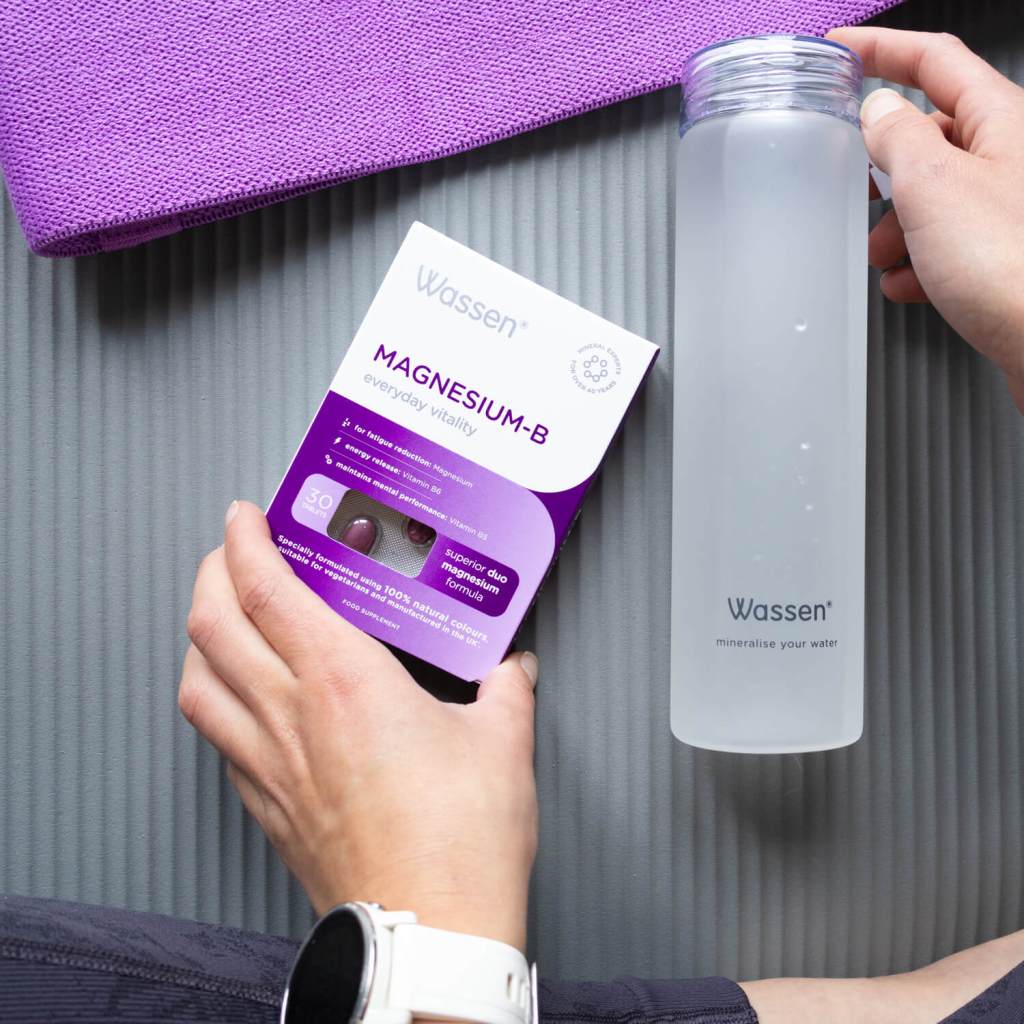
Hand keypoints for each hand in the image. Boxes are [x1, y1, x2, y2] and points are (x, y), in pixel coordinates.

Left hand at [178, 500, 538, 951]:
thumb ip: (507, 689)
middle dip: (213, 572)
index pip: (268, 589)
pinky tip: (242, 702)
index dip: (247, 541)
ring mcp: (269, 764)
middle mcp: (293, 715)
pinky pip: (217, 737)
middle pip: (215, 623)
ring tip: (223, 618)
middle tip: (232, 551)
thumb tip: (512, 668)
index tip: (247, 517)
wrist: (431, 932)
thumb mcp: (503, 743)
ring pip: (198, 680)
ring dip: (201, 635)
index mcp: (345, 681)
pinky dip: (216, 699)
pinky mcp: (267, 806)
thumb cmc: (459, 843)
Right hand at [827, 27, 1023, 410]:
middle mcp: (1010, 157)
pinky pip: (947, 244)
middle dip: (885, 168)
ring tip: (887, 256)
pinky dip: (920, 262)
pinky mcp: (1003, 255)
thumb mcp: (933, 186)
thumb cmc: (1013, 267)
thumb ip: (897, 138)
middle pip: (931, 136)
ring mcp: (1008, 207)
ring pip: (935, 197)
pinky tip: (912, 284)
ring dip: (897, 226)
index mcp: (1001, 120)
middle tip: (856, 189)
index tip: (840, 52)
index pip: (935, 60)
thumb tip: (877, 109)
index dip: (881, 50)